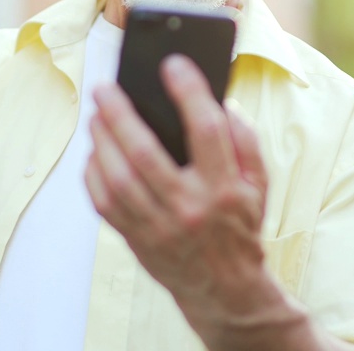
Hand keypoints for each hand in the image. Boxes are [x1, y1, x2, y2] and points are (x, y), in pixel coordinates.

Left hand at [86, 55, 282, 332]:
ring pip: (118, 178)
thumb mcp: (259, 185)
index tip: (173, 65)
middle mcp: (189, 208)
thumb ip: (245, 141)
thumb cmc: (239, 226)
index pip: (206, 130)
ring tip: (96, 115)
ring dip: (101, 141)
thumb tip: (220, 102)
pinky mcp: (136, 240)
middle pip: (145, 153)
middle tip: (106, 88)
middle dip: (120, 115)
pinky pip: (103, 204)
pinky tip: (94, 153)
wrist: (225, 289)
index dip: (189, 92)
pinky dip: (93, 174)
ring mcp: (158, 227)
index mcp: (225, 189)